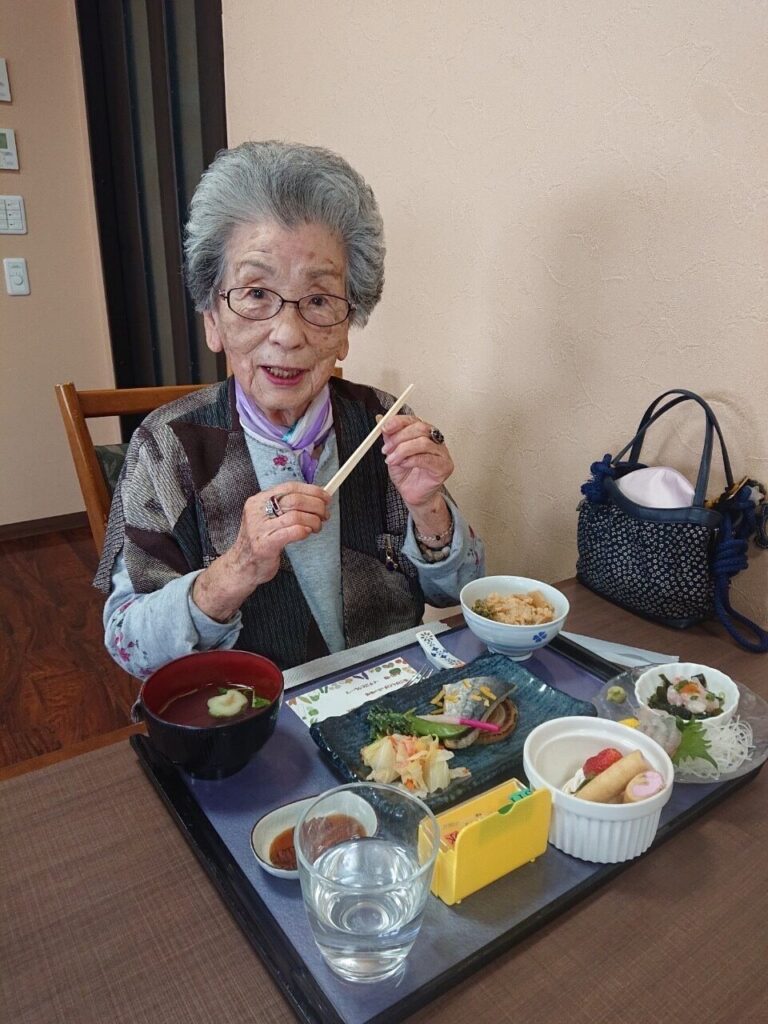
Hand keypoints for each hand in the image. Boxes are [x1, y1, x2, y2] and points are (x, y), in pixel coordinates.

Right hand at [192, 482, 330, 620]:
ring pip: (296, 516)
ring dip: (314, 521)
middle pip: (295, 500)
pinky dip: (304, 531)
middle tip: (325, 514)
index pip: (290, 487)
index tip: (325, 496)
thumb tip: (315, 498)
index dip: (312, 490)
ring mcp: (259, 528)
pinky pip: (292, 532)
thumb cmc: (260, 542)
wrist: (241, 567)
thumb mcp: (267, 518)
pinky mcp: (265, 544)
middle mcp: (257, 511)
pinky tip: (307, 533)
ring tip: (317, 527)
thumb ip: (286, 508)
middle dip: (316, 506)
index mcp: (259, 500)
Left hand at [380, 414, 453, 510]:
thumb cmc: (407, 474)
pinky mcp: (445, 466)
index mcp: (424, 432)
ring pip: (423, 443)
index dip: (398, 422)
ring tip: (392, 460)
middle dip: (399, 438)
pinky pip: (427, 459)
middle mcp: (435, 440)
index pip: (413, 420)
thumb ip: (389, 437)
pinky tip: (403, 464)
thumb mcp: (393, 452)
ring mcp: (442, 453)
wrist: (413, 494)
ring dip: (403, 451)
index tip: (384, 428)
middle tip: (386, 449)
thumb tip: (380, 420)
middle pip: (420, 428)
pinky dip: (411, 460)